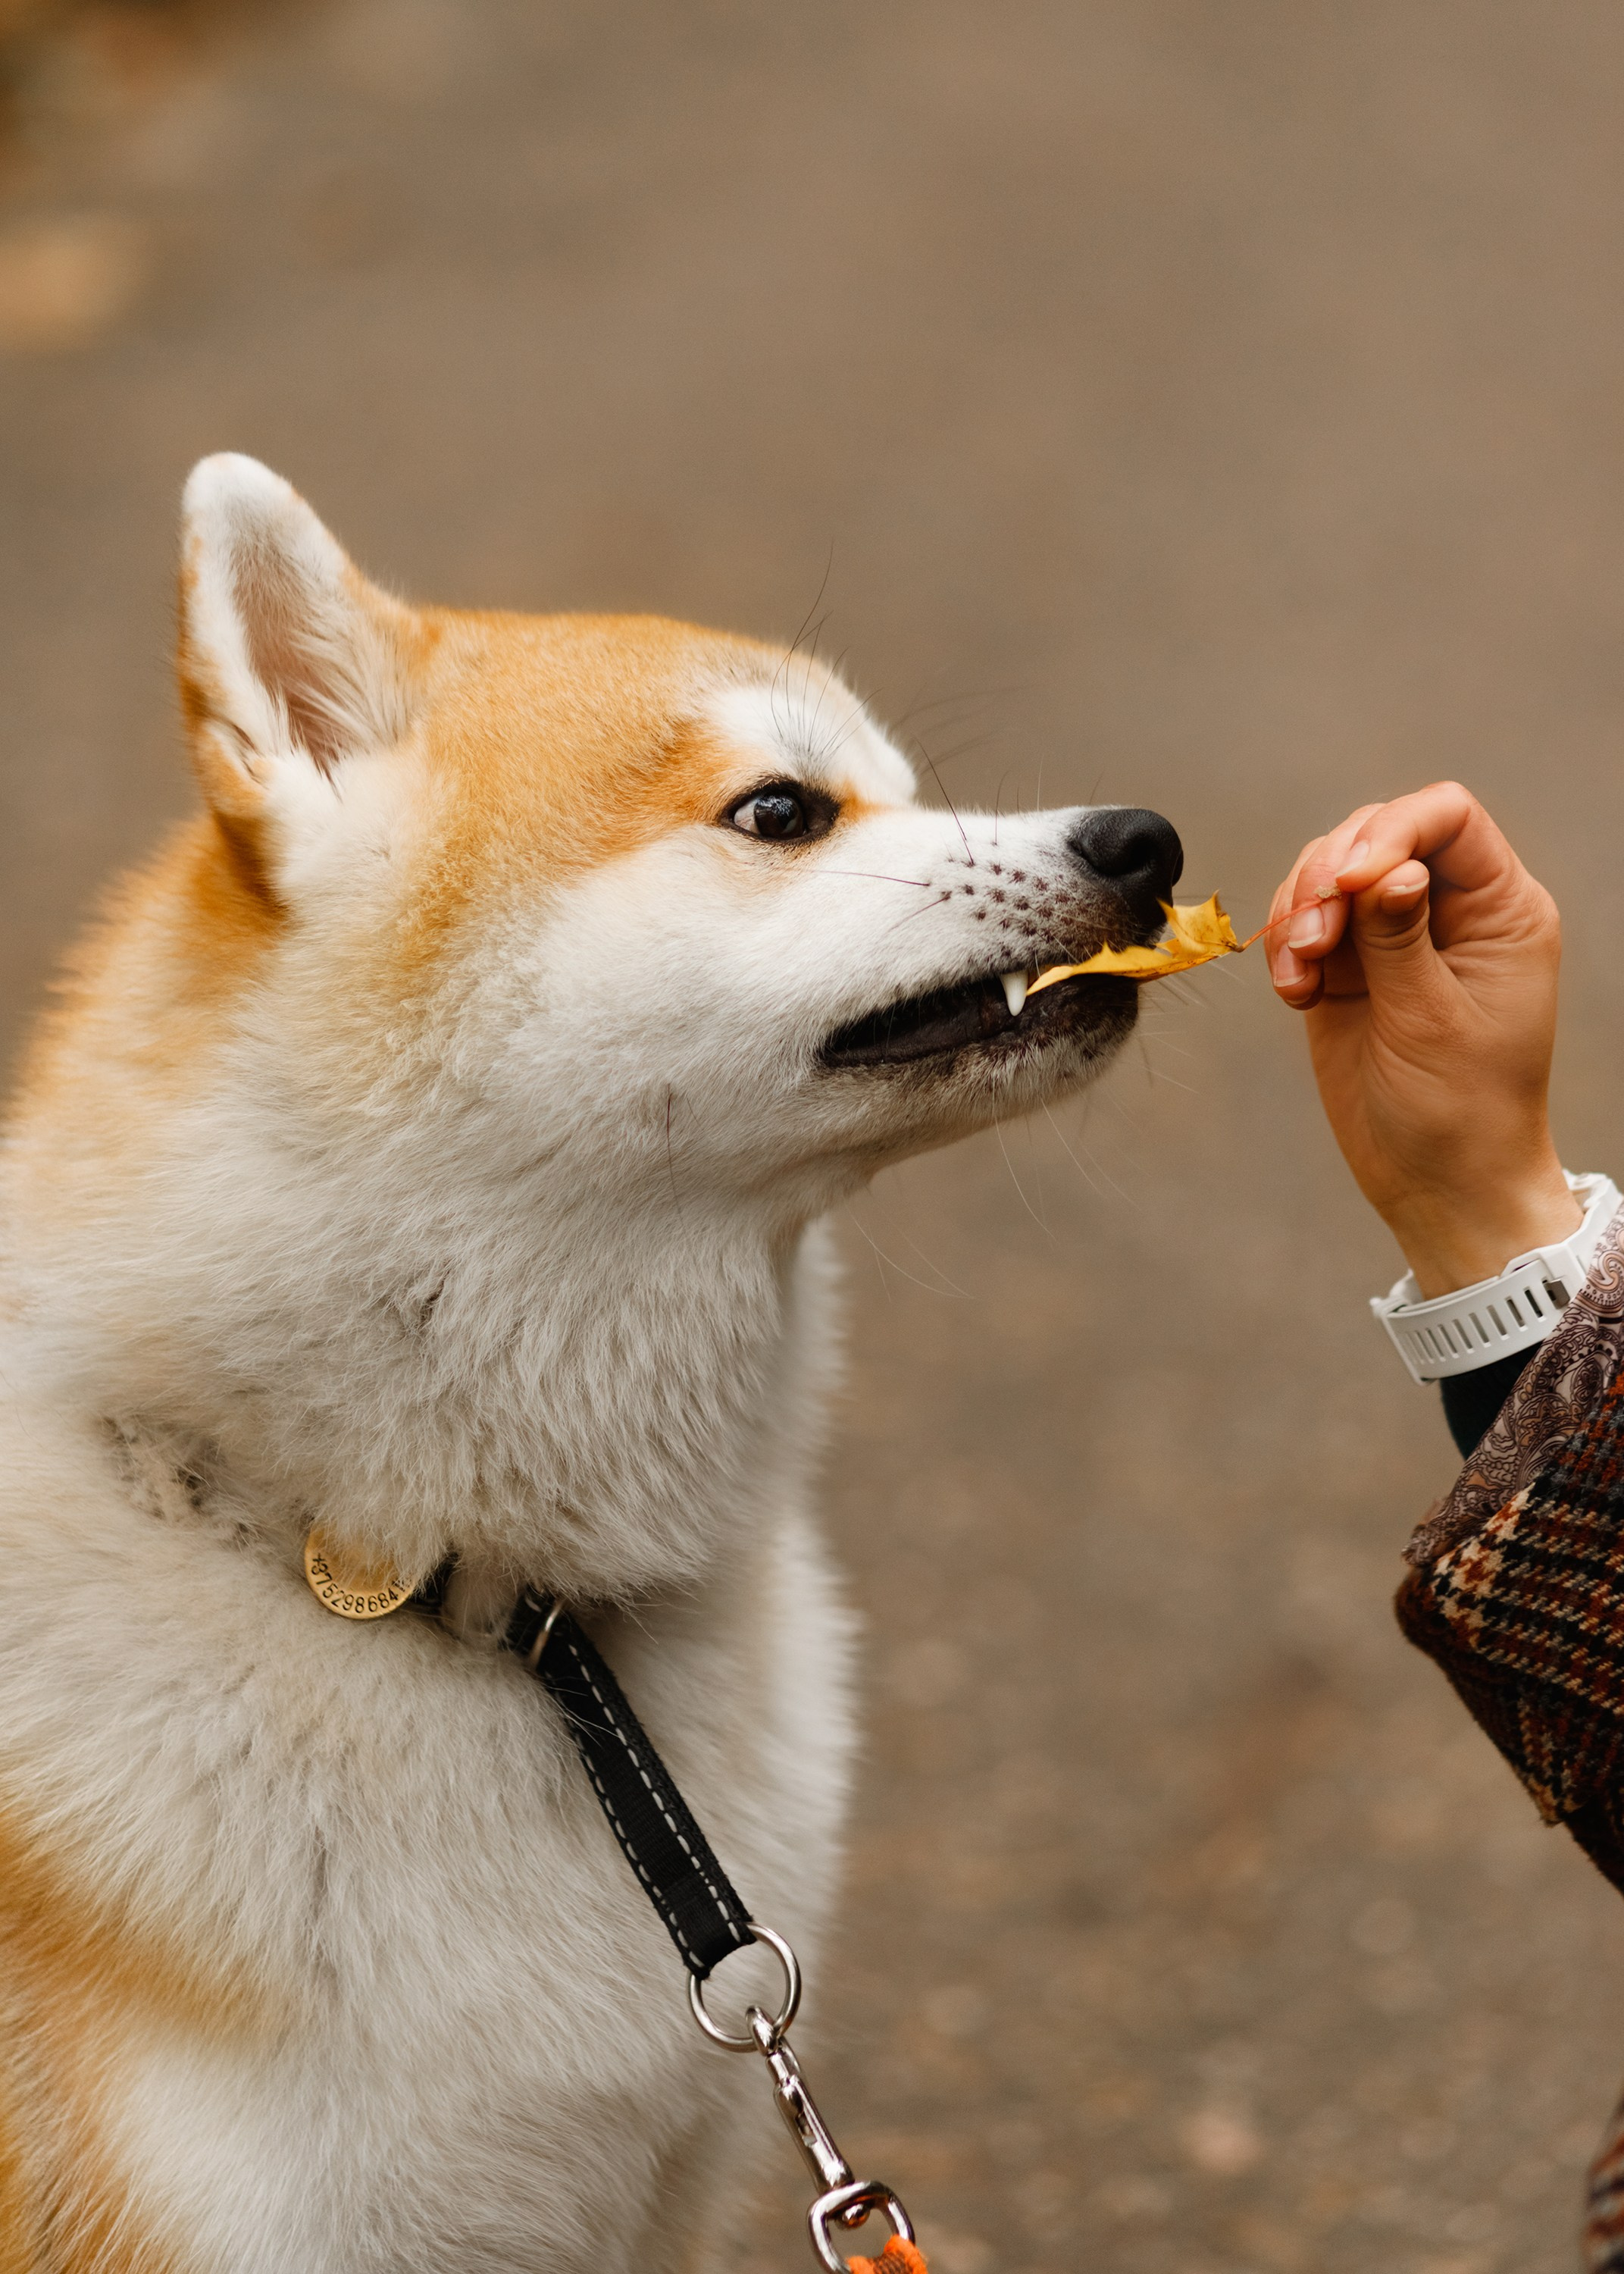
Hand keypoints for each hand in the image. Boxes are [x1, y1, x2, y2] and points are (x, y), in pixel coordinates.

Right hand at [1268, 782, 1577, 1297]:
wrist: (1436, 1184)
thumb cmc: (1461, 1111)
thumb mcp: (1432, 1021)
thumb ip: (1401, 937)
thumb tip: (1387, 868)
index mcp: (1502, 910)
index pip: (1447, 818)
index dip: (1391, 831)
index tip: (1347, 884)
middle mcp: (1450, 910)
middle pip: (1378, 833)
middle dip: (1330, 874)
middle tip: (1313, 939)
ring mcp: (1395, 936)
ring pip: (1330, 871)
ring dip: (1300, 911)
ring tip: (1299, 975)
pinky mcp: (1350, 968)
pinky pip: (1304, 920)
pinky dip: (1286, 945)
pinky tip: (1295, 993)